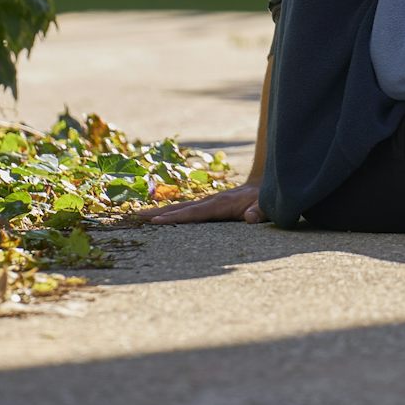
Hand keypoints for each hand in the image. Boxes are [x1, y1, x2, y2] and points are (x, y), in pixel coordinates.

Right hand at [126, 184, 261, 224]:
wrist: (268, 183)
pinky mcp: (210, 204)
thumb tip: (250, 218)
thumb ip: (261, 211)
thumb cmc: (268, 199)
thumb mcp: (268, 205)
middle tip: (136, 216)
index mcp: (222, 204)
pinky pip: (188, 209)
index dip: (176, 218)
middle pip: (181, 207)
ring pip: (182, 207)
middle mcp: (212, 201)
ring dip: (161, 211)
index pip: (195, 213)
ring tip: (140, 215)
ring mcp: (210, 201)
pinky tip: (161, 216)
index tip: (155, 221)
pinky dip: (172, 211)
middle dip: (159, 212)